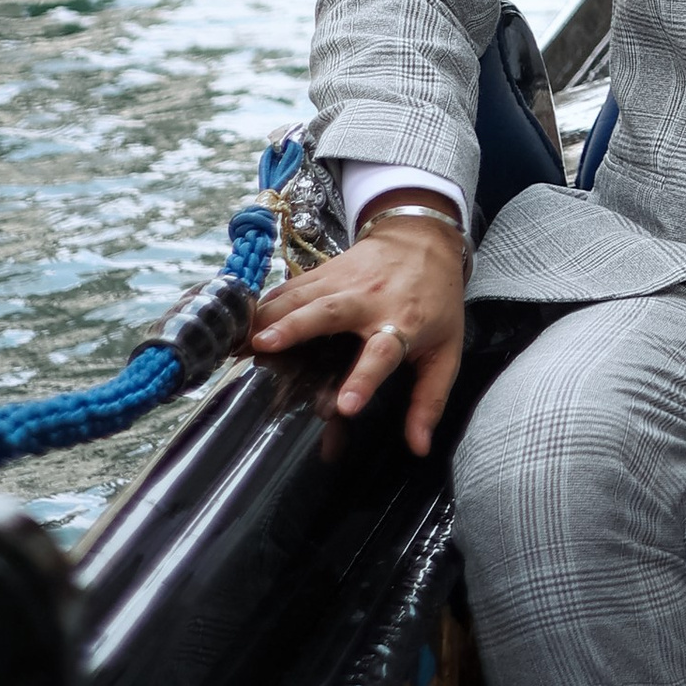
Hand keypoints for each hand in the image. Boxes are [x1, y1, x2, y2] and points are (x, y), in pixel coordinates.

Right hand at [248, 204, 466, 456]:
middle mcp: (370, 299)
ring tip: (239, 339)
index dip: (364, 380)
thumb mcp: (446, 350)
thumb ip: (430, 399)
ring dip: (269, 316)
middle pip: (330, 312)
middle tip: (263, 347)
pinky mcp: (325, 269)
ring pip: (302, 295)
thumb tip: (418, 447)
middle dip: (296, 328)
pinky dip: (266, 302)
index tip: (344, 407)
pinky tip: (242, 319)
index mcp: (403, 323)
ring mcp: (344, 279)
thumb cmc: (436, 300)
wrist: (423, 238)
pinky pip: (292, 285)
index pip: (382, 355)